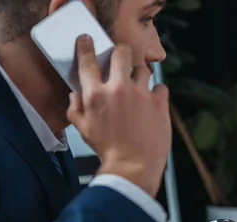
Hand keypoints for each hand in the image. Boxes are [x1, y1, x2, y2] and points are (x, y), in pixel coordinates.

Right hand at [67, 35, 170, 196]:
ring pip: (143, 69)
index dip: (86, 46)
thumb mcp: (83, 130)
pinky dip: (156, 93)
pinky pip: (160, 87)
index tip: (87, 39)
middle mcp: (118, 90)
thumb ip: (76, 109)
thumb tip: (75, 94)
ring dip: (139, 75)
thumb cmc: (107, 150)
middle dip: (121, 52)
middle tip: (121, 59)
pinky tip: (151, 103)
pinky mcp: (159, 103)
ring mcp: (141, 95)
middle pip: (121, 53)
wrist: (133, 167)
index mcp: (95, 95)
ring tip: (138, 88)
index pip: (88, 61)